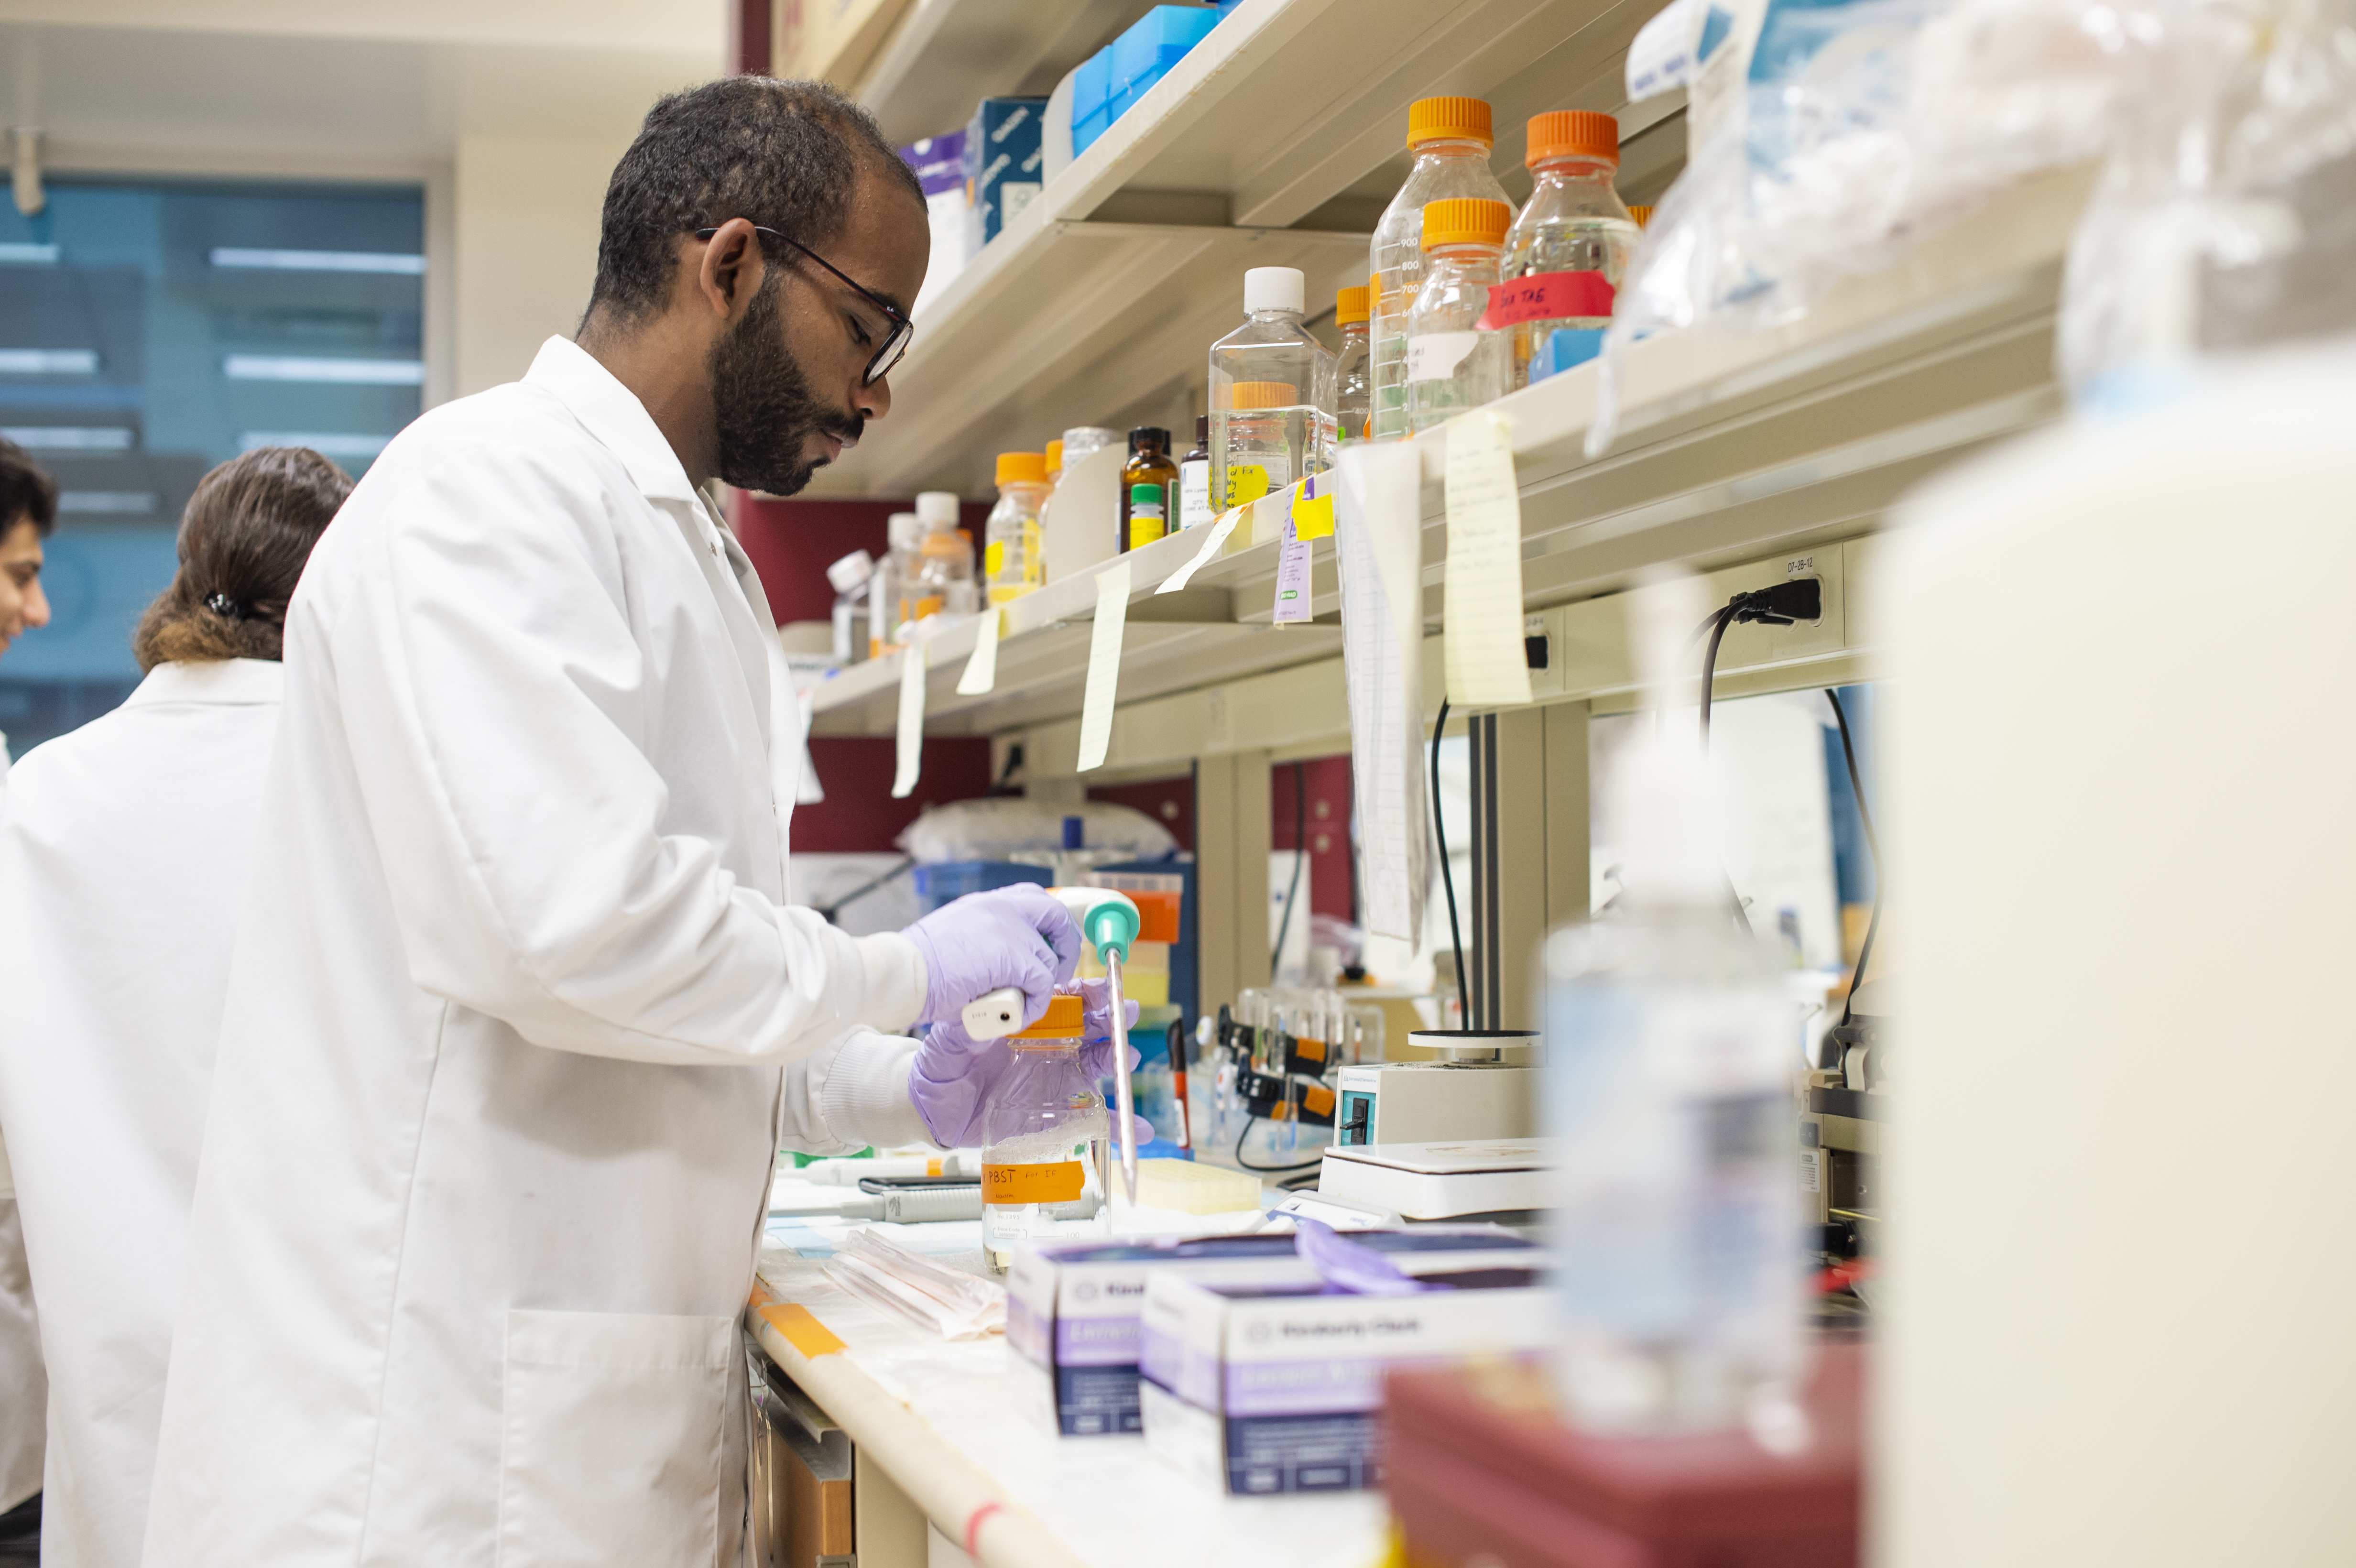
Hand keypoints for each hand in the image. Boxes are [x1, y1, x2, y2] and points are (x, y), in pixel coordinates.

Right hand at [901, 886, 1079, 1028]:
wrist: (901, 971)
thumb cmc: (916, 965)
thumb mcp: (955, 937)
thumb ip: (983, 942)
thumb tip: (1001, 968)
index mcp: (986, 902)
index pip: (1032, 899)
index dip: (1047, 923)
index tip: (1048, 946)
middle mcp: (1001, 907)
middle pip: (1055, 914)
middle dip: (1065, 944)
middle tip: (1056, 972)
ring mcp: (1009, 930)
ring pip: (1048, 960)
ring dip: (1041, 987)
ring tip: (1022, 1005)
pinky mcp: (1012, 958)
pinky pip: (1041, 984)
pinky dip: (1035, 1004)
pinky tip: (1018, 1016)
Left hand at [907, 1009, 1155, 1150]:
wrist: (932, 1108)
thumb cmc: (942, 1066)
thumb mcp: (948, 1042)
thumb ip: (967, 1029)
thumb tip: (987, 1013)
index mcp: (1026, 1023)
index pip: (1063, 1001)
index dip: (1086, 993)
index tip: (1104, 988)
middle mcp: (1047, 1048)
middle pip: (1089, 1030)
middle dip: (1112, 1020)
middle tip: (1128, 1013)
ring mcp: (1055, 1080)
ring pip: (1095, 1068)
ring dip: (1118, 1063)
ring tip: (1130, 1060)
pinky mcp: (1055, 1113)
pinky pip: (1090, 1118)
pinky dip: (1116, 1124)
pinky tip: (1136, 1130)